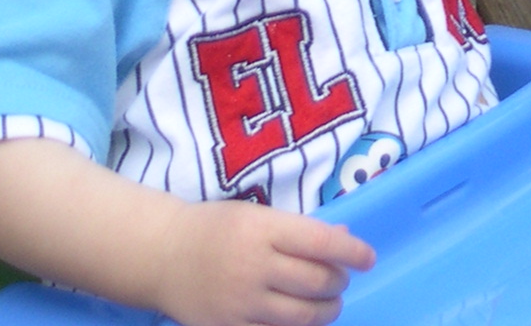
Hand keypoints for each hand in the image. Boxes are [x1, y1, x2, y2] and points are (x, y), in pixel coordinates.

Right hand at [153, 199, 374, 325]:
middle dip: (339, 284)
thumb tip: (344, 238)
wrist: (162, 255)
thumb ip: (300, 229)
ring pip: (302, 316)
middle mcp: (254, 266)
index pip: (322, 243)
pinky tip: (299, 322)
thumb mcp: (257, 215)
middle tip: (340, 280)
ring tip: (327, 304)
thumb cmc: (215, 228)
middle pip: (317, 283)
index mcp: (263, 230)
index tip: (368, 258)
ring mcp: (240, 302)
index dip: (353, 252)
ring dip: (326, 311)